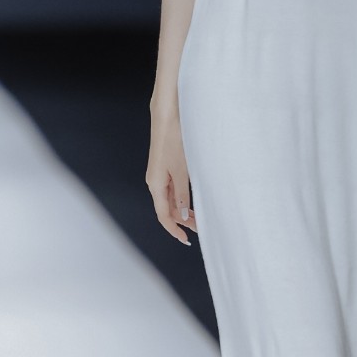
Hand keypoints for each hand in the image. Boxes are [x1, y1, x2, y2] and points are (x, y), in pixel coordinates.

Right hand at [146, 111, 197, 243]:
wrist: (167, 117)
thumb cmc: (174, 140)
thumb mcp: (181, 170)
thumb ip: (183, 193)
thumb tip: (184, 214)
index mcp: (155, 184)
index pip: (163, 215)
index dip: (174, 229)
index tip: (186, 240)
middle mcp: (155, 182)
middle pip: (168, 209)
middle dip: (184, 221)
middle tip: (202, 228)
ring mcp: (160, 175)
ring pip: (171, 199)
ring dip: (185, 209)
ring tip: (201, 217)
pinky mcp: (165, 168)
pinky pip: (173, 189)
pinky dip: (183, 197)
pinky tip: (194, 200)